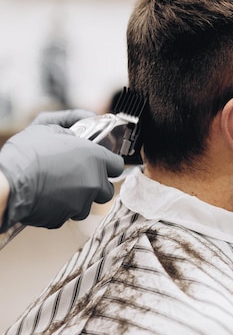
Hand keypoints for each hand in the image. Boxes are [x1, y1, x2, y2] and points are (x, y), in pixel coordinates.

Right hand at [0, 122, 124, 231]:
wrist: (7, 183)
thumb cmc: (27, 152)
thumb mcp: (48, 125)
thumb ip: (73, 121)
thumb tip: (89, 118)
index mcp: (96, 159)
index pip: (117, 166)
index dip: (108, 164)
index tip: (98, 163)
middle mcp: (94, 183)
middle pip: (106, 189)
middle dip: (96, 185)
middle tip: (78, 177)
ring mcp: (80, 203)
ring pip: (87, 205)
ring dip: (78, 199)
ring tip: (57, 188)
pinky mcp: (63, 218)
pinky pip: (66, 215)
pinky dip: (59, 209)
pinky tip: (45, 197)